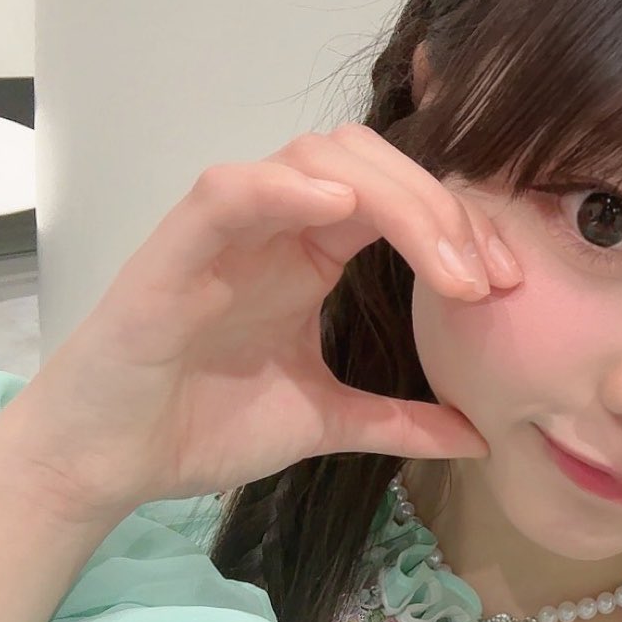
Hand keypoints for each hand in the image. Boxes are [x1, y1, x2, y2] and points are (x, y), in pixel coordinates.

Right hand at [0, 125, 517, 518]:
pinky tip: (341, 209)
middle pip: (371, 164)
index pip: (398, 202)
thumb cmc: (200, 426)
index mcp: (311, 254)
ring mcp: (227, 231)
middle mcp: (276, 227)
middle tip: (489, 277)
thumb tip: (479, 436)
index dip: (459, 226)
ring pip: (315, 158)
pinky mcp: (175, 249)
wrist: (112, 462)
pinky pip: (230, 190)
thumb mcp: (324, 423)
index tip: (509, 285)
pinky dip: (286, 187)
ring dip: (393, 197)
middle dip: (442, 209)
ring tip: (443, 265)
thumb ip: (398, 422)